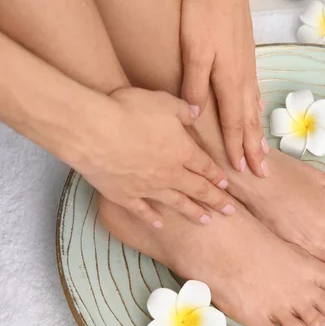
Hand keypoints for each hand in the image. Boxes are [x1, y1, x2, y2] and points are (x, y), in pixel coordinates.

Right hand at [81, 87, 235, 226]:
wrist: (94, 131)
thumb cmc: (130, 111)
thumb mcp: (164, 102)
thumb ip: (183, 110)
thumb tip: (197, 114)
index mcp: (182, 151)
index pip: (206, 167)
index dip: (217, 176)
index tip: (227, 185)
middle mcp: (170, 174)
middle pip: (198, 190)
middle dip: (217, 200)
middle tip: (230, 211)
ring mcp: (147, 188)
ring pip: (176, 203)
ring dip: (193, 212)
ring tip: (206, 221)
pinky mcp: (124, 195)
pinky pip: (142, 210)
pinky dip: (152, 217)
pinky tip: (160, 223)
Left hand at [180, 0, 268, 176]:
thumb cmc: (205, 14)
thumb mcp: (193, 50)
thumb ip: (194, 85)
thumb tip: (193, 116)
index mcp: (230, 82)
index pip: (234, 124)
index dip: (236, 149)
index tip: (240, 171)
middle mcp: (244, 80)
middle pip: (251, 123)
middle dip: (255, 150)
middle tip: (262, 173)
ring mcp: (249, 69)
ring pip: (255, 110)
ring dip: (259, 134)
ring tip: (263, 152)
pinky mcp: (247, 59)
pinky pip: (255, 95)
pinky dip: (257, 112)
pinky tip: (257, 114)